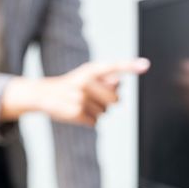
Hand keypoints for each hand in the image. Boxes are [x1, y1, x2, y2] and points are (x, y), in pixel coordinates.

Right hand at [2, 58, 149, 125]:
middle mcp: (86, 81)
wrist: (43, 94)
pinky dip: (88, 120)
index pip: (114, 67)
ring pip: (105, 113)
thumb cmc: (71, 85)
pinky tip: (76, 112)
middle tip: (93, 98)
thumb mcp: (86, 77)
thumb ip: (106, 80)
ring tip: (81, 104)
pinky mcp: (76, 112)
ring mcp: (81, 97)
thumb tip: (119, 85)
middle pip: (115, 100)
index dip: (130, 66)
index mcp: (90, 70)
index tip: (145, 65)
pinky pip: (95, 122)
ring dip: (96, 112)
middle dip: (108, 103)